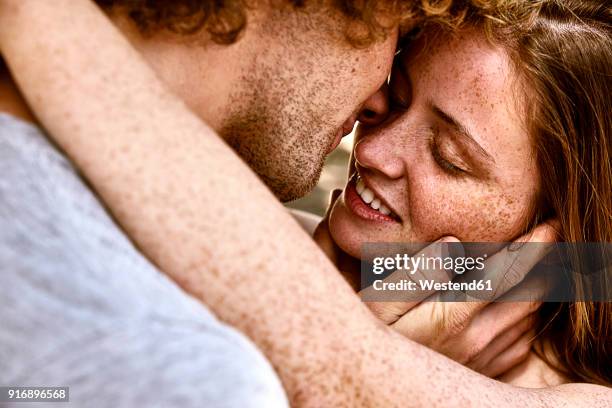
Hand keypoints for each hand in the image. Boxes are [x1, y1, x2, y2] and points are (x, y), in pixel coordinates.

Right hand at [362, 221, 558, 376]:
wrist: (378, 380)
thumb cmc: (373, 333)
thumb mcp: (381, 300)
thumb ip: (418, 272)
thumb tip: (453, 242)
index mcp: (452, 318)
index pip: (505, 275)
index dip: (532, 248)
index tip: (551, 225)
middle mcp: (475, 341)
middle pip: (528, 297)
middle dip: (544, 265)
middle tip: (550, 237)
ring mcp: (483, 360)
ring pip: (529, 319)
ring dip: (538, 289)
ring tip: (538, 264)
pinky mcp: (485, 371)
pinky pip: (522, 343)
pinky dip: (528, 317)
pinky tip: (519, 302)